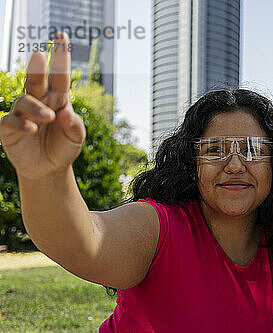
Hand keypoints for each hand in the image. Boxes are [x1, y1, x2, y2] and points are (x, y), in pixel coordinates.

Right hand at [0, 32, 85, 179]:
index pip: (60, 76)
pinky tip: (32, 128)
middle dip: (37, 65)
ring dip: (37, 108)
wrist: (49, 169)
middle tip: (39, 54)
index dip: (60, 57)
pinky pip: (11, 121)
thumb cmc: (64, 148)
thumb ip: (75, 125)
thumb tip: (66, 112)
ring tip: (49, 117)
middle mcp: (39, 102)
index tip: (62, 37)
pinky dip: (21, 123)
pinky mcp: (9, 128)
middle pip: (36, 79)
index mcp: (58, 100)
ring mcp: (22, 114)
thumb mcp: (76, 137)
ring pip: (25, 101)